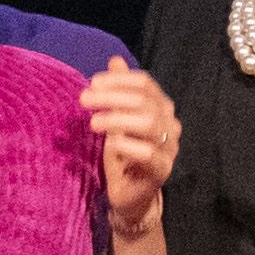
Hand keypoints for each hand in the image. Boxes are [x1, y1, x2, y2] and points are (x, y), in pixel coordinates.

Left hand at [80, 63, 181, 237]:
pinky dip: (128, 145)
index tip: (93, 82)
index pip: (146, 84)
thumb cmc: (124, 154)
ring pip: (149, 123)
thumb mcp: (117, 118)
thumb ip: (119, 91)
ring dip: (117, 119)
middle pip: (144, 101)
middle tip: (84, 99)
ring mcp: (169, 148)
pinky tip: (111, 143)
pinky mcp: (162, 170)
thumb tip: (115, 60)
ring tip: (93, 123)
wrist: (130, 194)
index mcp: (161, 108)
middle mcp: (170, 124)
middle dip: (112, 97)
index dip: (119, 81)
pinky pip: (148, 154)